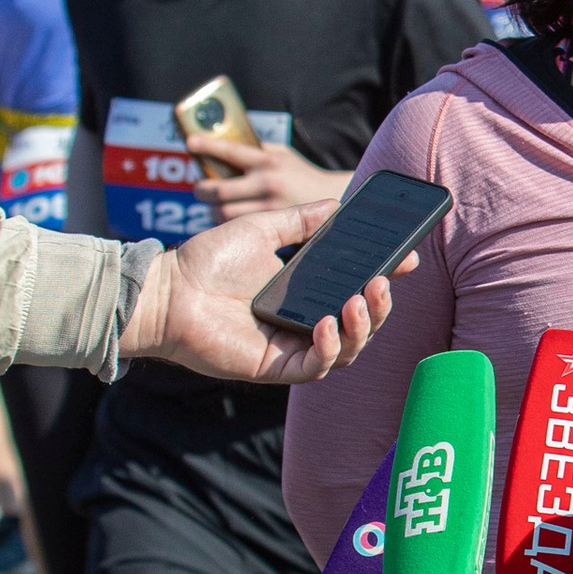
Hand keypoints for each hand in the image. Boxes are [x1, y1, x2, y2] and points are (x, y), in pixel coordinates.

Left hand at [121, 202, 404, 390]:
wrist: (166, 292)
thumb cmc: (206, 262)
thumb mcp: (260, 229)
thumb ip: (300, 220)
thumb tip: (338, 205)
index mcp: (306, 291)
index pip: (357, 288)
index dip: (386, 275)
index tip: (406, 257)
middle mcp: (304, 321)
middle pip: (361, 324)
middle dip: (381, 306)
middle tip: (382, 282)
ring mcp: (291, 347)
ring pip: (347, 350)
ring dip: (363, 327)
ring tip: (360, 300)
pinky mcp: (274, 368)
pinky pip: (315, 368)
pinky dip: (329, 347)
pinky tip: (328, 323)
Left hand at [179, 133, 348, 225]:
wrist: (336, 199)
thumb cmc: (301, 176)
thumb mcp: (284, 156)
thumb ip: (258, 152)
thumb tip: (226, 146)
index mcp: (269, 161)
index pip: (231, 150)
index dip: (208, 145)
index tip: (190, 141)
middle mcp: (267, 183)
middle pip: (220, 187)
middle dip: (203, 188)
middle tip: (199, 188)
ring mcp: (268, 208)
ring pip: (224, 210)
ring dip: (213, 208)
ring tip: (213, 204)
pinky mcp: (269, 228)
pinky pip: (237, 226)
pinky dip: (227, 221)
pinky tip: (228, 218)